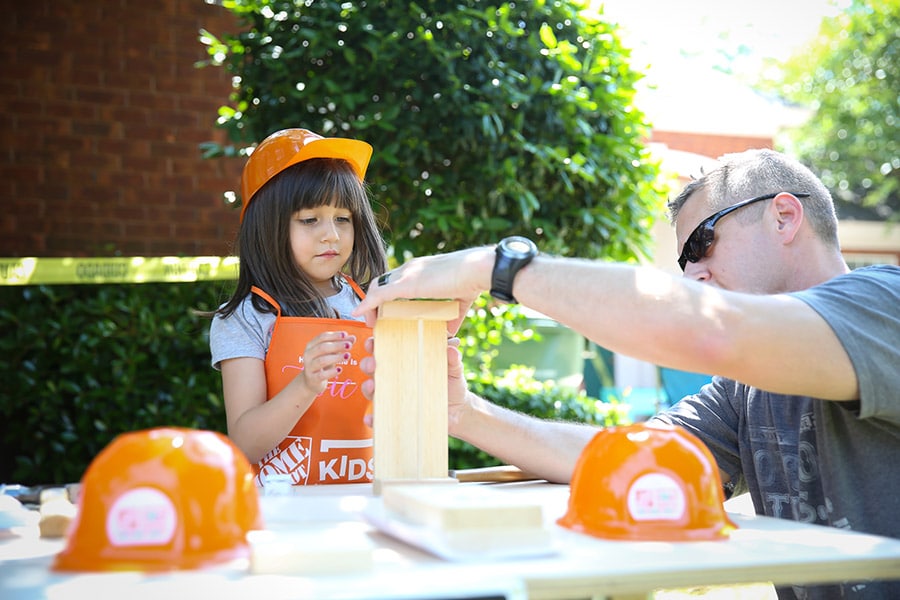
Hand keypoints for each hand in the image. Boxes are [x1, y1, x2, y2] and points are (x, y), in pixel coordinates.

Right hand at [298, 331, 355, 395]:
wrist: (312, 381)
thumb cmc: (322, 363)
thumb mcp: (331, 353)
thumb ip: (341, 344)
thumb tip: (352, 338)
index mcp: (311, 345)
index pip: (322, 337)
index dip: (334, 335)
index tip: (345, 335)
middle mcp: (308, 355)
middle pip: (322, 347)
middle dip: (337, 345)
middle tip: (349, 345)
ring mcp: (309, 367)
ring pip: (322, 360)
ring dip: (336, 357)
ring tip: (347, 356)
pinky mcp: (313, 379)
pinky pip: (322, 375)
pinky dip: (331, 372)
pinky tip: (339, 369)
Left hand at [353, 246, 494, 331]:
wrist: (477, 270)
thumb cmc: (472, 281)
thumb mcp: (459, 301)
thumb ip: (452, 314)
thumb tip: (450, 331)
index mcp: (420, 270)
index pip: (395, 282)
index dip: (387, 298)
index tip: (385, 314)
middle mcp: (410, 268)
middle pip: (382, 284)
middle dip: (375, 303)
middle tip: (374, 321)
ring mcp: (406, 274)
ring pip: (377, 288)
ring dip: (370, 306)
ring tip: (370, 323)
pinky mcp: (406, 283)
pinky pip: (379, 294)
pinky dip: (367, 304)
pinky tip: (359, 315)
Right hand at [359, 336, 468, 429]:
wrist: (459, 411)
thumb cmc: (452, 384)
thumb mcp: (454, 369)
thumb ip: (452, 359)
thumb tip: (451, 349)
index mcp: (406, 360)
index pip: (386, 348)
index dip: (375, 343)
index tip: (373, 341)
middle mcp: (395, 377)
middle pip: (373, 368)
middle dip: (368, 363)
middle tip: (372, 364)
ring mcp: (394, 396)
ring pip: (372, 390)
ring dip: (367, 388)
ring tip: (372, 387)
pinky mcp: (396, 414)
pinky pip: (380, 417)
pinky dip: (373, 418)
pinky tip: (372, 418)